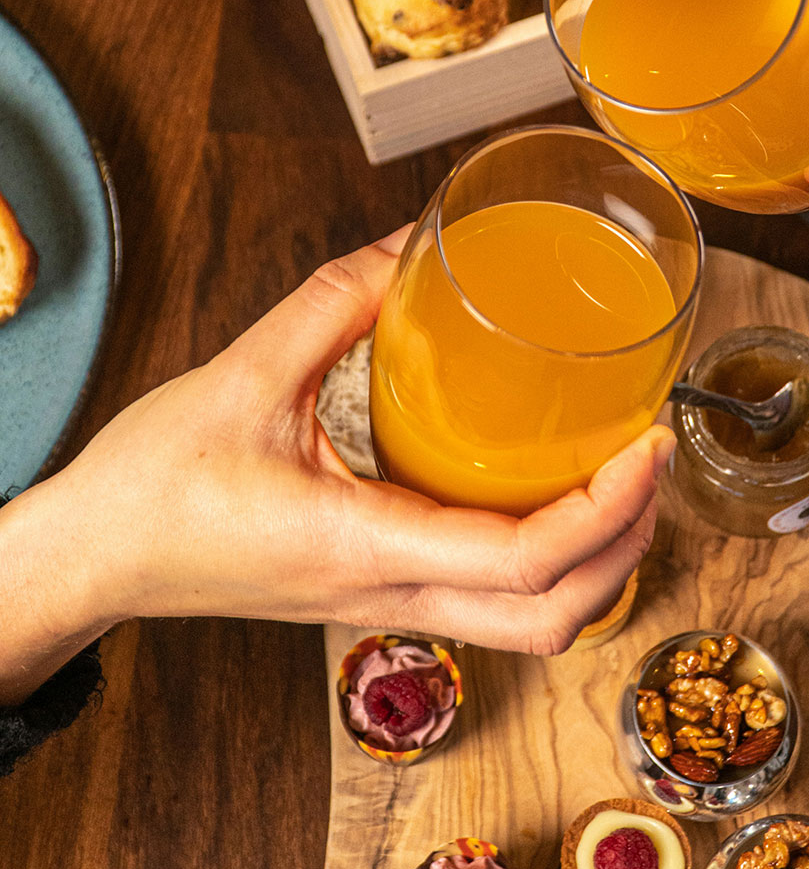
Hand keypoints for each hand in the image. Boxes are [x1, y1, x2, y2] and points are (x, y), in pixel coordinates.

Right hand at [0, 230, 671, 702]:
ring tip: (622, 475)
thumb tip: (413, 243)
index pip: (522, 562)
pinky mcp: (380, 593)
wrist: (95, 558)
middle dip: (627, 546)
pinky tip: (550, 489)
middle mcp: (389, 594)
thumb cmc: (154, 485)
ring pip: (530, 625)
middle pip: (553, 619)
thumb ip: (332, 301)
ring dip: (597, 563)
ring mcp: (387, 605)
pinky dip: (550, 561)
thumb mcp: (241, 375)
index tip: (647, 446)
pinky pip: (492, 602)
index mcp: (363, 546)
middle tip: (654, 458)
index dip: (605, 511)